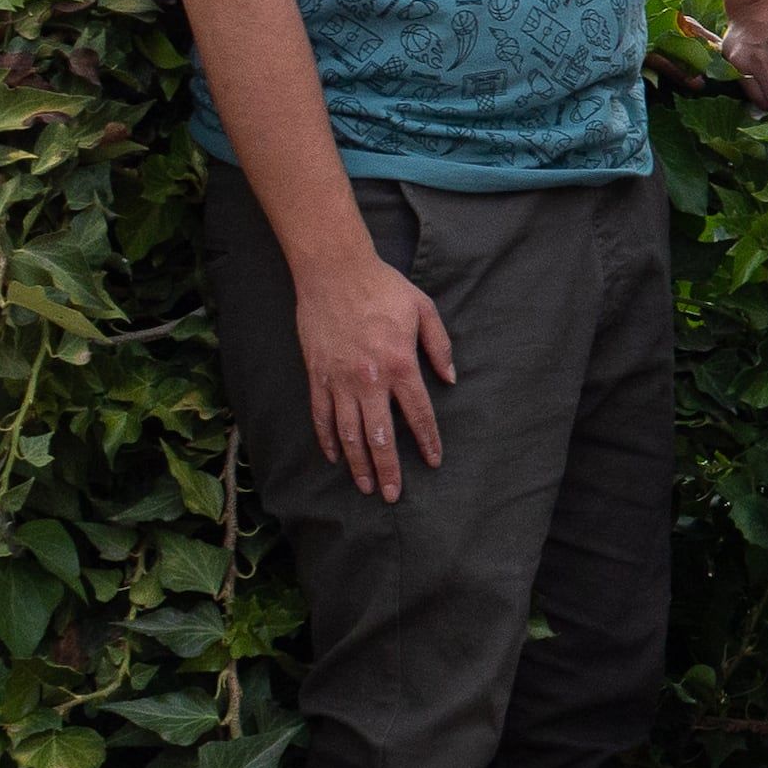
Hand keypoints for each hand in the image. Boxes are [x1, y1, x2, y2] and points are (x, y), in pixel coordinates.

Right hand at [297, 251, 455, 500]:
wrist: (334, 272)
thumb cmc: (383, 288)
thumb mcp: (424, 310)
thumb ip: (439, 347)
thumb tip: (450, 379)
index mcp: (400, 364)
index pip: (418, 414)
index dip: (426, 441)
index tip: (432, 462)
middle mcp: (369, 379)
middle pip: (379, 435)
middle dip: (388, 468)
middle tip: (394, 495)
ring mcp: (339, 380)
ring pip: (348, 433)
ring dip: (357, 463)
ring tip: (367, 486)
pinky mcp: (316, 375)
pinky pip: (321, 415)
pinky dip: (327, 439)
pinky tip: (335, 457)